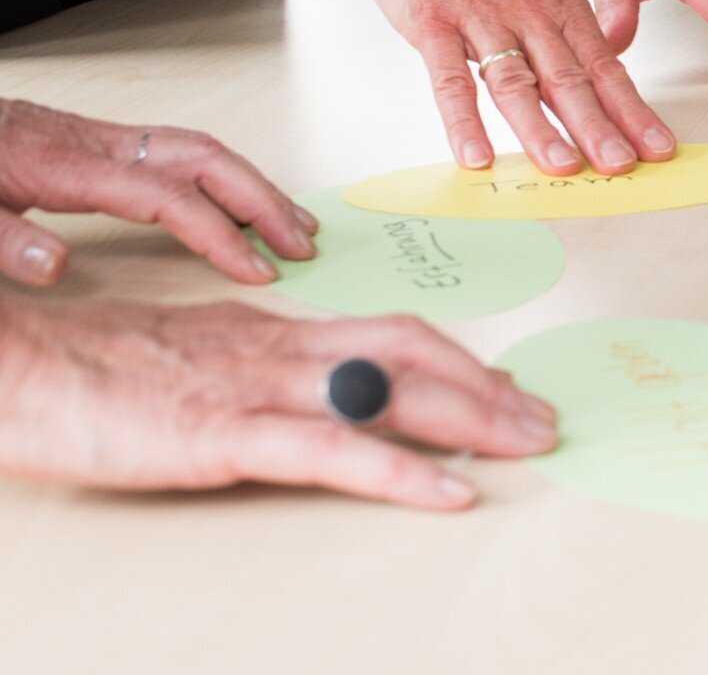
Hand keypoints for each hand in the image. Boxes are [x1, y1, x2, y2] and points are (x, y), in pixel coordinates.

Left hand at [0, 100, 315, 286]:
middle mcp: (98, 146)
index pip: (168, 197)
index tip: (256, 270)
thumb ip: (3, 240)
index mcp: (69, 167)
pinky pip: (182, 152)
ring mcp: (104, 140)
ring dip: (255, 185)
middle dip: (263, 201)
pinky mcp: (101, 143)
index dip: (220, 234)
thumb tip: (54, 267)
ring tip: (293, 221)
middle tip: (302, 243)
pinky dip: (225, 176)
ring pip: (201, 151)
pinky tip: (239, 200)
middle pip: (205, 160)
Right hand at [0, 296, 554, 509]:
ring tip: (528, 441)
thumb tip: (311, 385)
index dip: (454, 359)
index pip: (386, 334)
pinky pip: (334, 453)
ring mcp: (258, 388)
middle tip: (541, 416)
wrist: (18, 364)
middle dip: (486, 385)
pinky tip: (449, 491)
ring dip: (473, 417)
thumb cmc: (89, 367)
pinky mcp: (226, 434)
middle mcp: (280, 348)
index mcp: (270, 330)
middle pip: (411, 352)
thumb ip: (255, 366)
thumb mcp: (191, 355)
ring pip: (391, 390)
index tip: (500, 386)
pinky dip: (401, 472)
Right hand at [340, 0, 674, 177]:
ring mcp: (479, 15)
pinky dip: (461, 119)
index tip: (656, 145)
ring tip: (562, 167)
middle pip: (570, 78)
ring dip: (540, 129)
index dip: (631, 109)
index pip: (603, 65)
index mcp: (556, 2)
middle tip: (623, 165)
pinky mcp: (431, 19)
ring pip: (516, 81)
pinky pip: (448, 77)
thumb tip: (578, 76)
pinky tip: (474, 154)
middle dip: (600, 126)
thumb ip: (552, 24)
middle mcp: (527, 11)